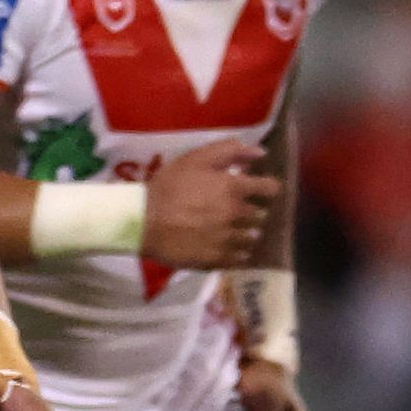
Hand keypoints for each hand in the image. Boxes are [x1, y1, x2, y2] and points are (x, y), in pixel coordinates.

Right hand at [139, 140, 279, 268]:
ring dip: (247, 233)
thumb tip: (261, 152)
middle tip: (240, 211)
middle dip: (254, 211)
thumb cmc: (166, 187)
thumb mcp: (195, 159)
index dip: (267, 187)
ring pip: (251, 238)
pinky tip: (227, 248)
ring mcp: (228, 239)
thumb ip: (230, 150)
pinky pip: (239, 258)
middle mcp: (237, 215)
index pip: (269, 188)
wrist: (141, 221)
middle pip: (261, 215)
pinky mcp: (217, 259)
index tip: (260, 189)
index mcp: (234, 188)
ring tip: (233, 232)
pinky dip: (238, 253)